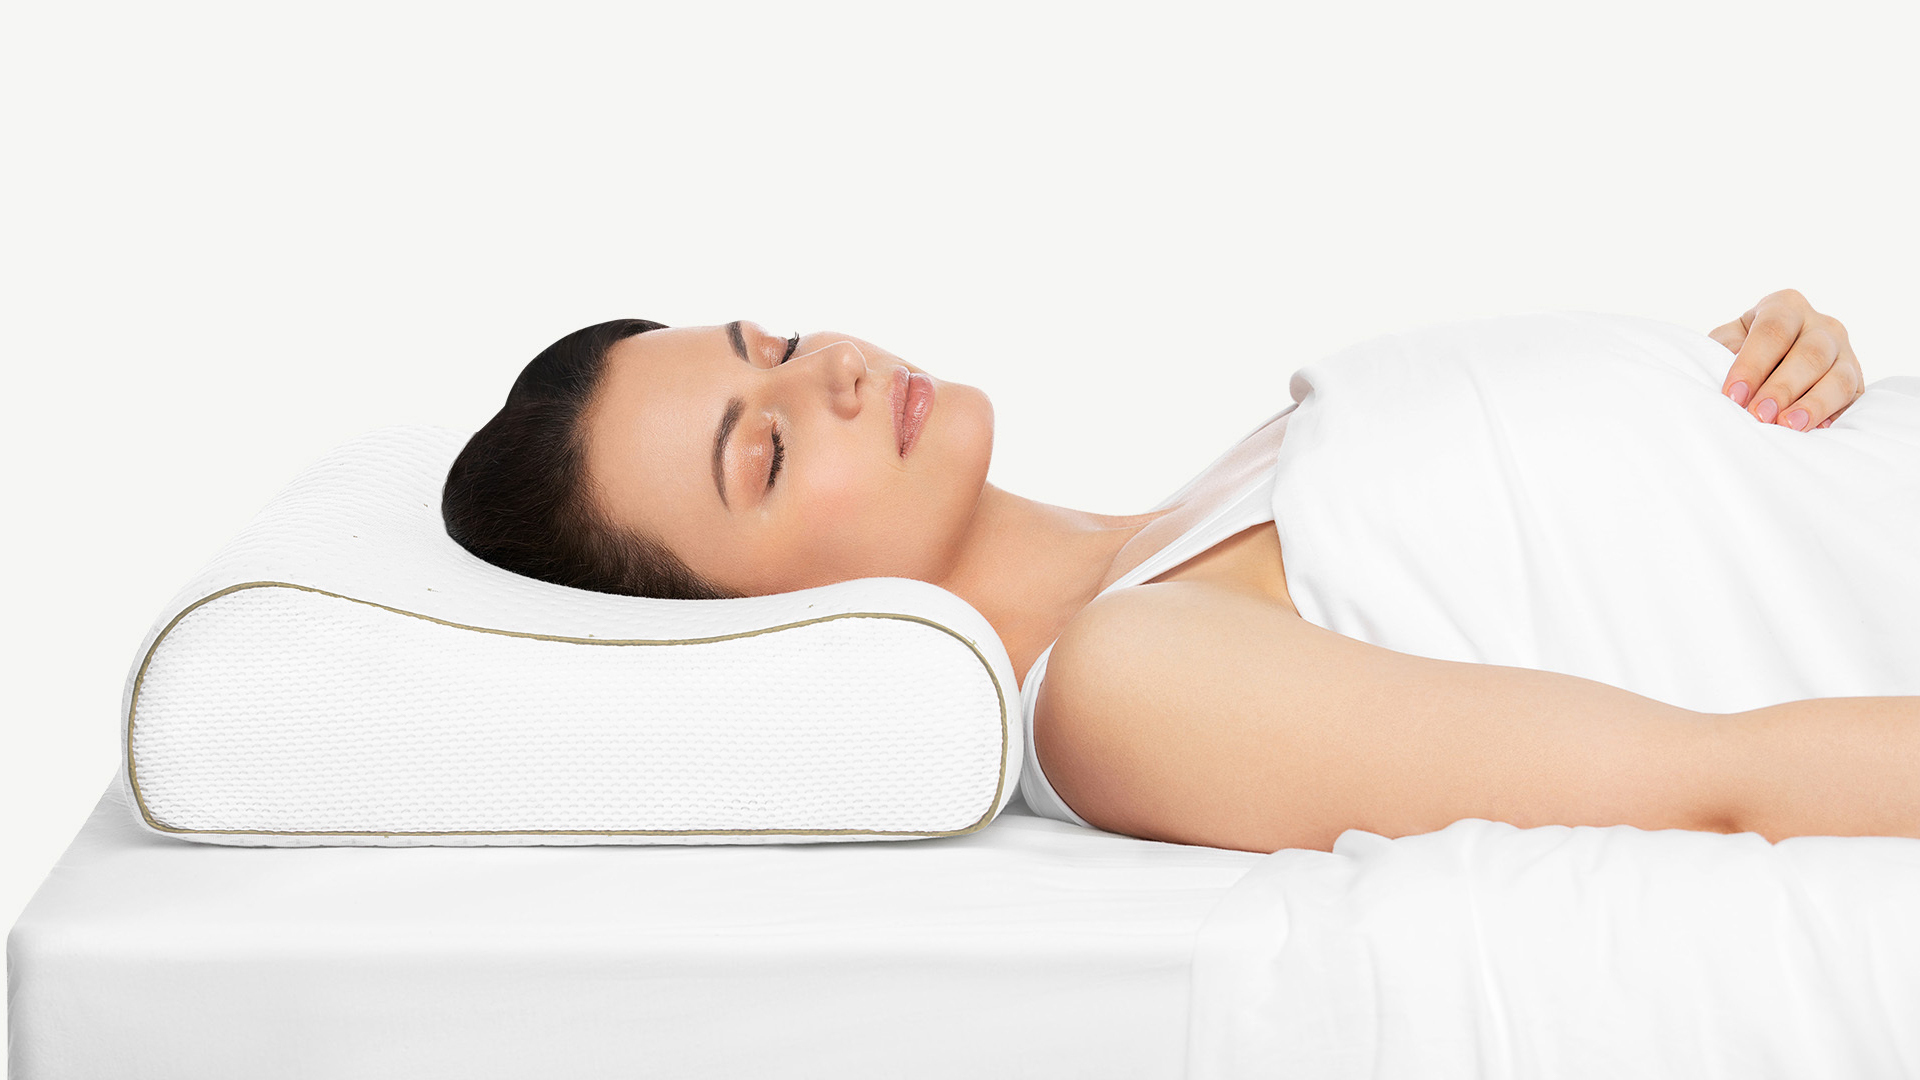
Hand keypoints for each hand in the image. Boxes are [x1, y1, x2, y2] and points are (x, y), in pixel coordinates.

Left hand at [1709, 290, 1863, 430]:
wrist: (1768, 362)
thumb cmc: (1740, 350)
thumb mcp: (1726, 342)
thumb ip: (1723, 352)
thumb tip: (1727, 376)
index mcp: (1784, 307)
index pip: (1772, 330)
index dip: (1753, 364)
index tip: (1733, 395)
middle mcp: (1821, 324)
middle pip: (1810, 354)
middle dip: (1782, 388)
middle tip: (1759, 415)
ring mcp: (1843, 351)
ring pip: (1837, 377)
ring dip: (1812, 404)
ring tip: (1788, 426)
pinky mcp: (1855, 379)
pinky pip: (1851, 397)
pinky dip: (1833, 414)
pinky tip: (1816, 430)